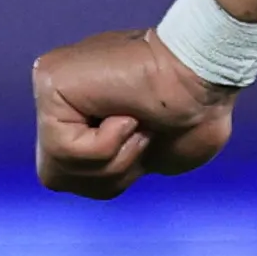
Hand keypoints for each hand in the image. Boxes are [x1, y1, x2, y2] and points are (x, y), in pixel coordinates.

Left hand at [31, 27, 237, 197]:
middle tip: (142, 134)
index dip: (115, 172)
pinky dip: (106, 144)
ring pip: (57, 168)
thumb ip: (110, 164)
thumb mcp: (152, 157)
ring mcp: (49, 84)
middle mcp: (58, 96)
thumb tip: (88, 170)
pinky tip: (127, 114)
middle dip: (107, 173)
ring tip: (137, 122)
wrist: (207, 79)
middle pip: (55, 177)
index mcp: (79, 114)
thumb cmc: (196, 112)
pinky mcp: (49, 78)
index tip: (148, 136)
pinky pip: (63, 148)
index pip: (70, 175)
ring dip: (113, 158)